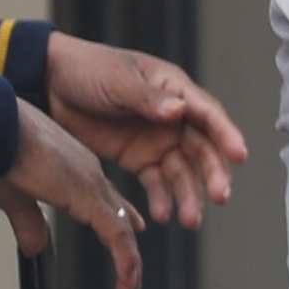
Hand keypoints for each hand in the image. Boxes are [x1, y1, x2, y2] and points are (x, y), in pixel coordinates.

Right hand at [0, 100, 152, 288]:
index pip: (105, 199)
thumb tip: (35, 247)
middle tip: (132, 279)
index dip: (121, 218)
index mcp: (73, 168)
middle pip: (118, 217)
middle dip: (127, 251)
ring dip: (129, 266)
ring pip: (121, 231)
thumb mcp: (14, 196)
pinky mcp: (87, 196)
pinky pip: (116, 235)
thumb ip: (29, 222)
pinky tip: (129, 281)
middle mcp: (88, 173)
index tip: (134, 229)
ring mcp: (91, 184)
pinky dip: (125, 261)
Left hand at [42, 32, 248, 225]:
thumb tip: (179, 111)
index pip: (208, 113)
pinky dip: (161, 198)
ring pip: (183, 171)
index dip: (226, 133)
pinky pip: (156, 182)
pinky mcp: (138, 158)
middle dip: (213, 173)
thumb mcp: (117, 80)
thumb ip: (147, 98)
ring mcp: (156, 139)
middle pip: (202, 148)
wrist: (49, 84)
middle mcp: (172, 116)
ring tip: (189, 219)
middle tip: (220, 196)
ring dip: (189, 194)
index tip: (239, 155)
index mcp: (173, 89)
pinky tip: (160, 214)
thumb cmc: (88, 69)